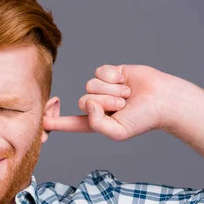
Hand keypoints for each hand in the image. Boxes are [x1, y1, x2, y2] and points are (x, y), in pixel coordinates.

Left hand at [43, 64, 176, 140]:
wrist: (163, 99)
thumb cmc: (144, 119)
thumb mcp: (118, 132)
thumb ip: (97, 124)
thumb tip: (87, 104)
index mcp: (96, 122)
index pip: (71, 123)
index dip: (55, 122)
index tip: (40, 122)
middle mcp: (97, 104)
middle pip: (84, 100)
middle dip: (106, 102)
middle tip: (124, 105)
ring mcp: (103, 88)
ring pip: (91, 84)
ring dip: (112, 90)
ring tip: (127, 95)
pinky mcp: (110, 73)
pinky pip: (100, 72)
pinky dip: (113, 77)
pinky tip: (126, 81)